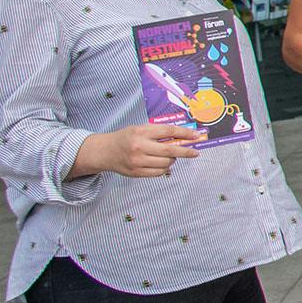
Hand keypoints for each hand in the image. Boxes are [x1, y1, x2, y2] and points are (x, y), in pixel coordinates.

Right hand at [74, 124, 200, 177]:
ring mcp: (137, 161)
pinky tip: (161, 164)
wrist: (105, 151)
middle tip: (195, 152)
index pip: (169, 131)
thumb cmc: (126, 138)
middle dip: (186, 151)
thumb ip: (159, 132)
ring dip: (172, 159)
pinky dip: (165, 169)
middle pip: (170, 150)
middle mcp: (139, 146)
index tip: (196, 136)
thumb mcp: (141, 129)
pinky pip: (159, 173)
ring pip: (166, 163)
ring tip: (168, 156)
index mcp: (141, 132)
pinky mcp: (136, 172)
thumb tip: (183, 137)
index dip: (185, 133)